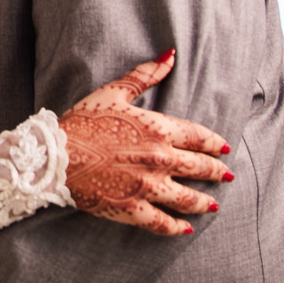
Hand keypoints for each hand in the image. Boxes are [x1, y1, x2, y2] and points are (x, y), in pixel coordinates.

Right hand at [58, 49, 232, 235]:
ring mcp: (148, 187)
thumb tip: (170, 55)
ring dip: (204, 202)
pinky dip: (177, 227)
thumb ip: (145, 75)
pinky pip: (163, 223)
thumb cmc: (84, 120)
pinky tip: (186, 228)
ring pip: (187, 198)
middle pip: (199, 168)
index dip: (214, 143)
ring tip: (213, 204)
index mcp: (158, 130)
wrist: (57, 155)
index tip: (224, 148)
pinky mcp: (133, 209)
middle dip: (216, 172)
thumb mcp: (114, 92)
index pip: (199, 137)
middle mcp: (160, 159)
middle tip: (226, 176)